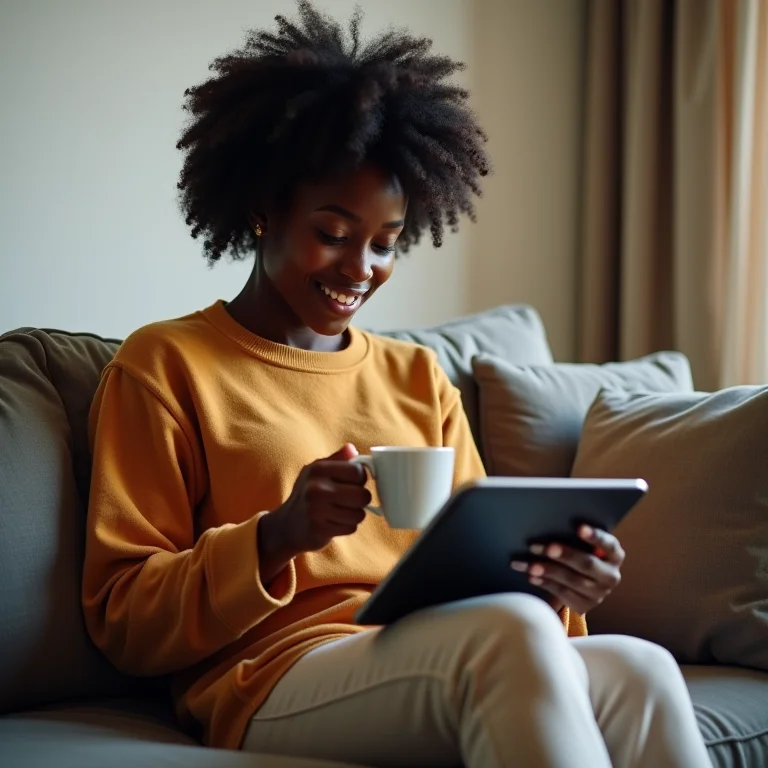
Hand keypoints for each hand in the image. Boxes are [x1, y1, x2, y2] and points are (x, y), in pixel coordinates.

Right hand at [258, 444, 370, 582]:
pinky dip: (347, 527)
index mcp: (318, 469)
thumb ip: (337, 459)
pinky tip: (335, 522)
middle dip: (361, 499)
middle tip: (350, 500)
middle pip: (362, 495)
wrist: (287, 524)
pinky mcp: (319, 529)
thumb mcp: (318, 471)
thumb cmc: (308, 493)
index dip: (361, 478)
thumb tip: (352, 449)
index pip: (357, 471)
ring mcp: (316, 510)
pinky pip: (351, 528)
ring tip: (341, 511)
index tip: (353, 483)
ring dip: (355, 515)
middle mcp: (315, 488)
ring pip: (359, 514)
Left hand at [511, 525, 624, 614]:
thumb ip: (577, 538)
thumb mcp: (586, 546)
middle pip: (587, 564)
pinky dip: (546, 583)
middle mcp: (610, 576)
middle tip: (545, 548)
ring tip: (530, 565)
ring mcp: (599, 593)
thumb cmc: (582, 553)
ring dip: (549, 571)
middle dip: (564, 555)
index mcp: (615, 556)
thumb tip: (553, 525)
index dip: (595, 536)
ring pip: (572, 581)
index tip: (579, 528)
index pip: (609, 544)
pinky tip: (532, 577)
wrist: (585, 583)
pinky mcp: (584, 605)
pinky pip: (563, 593)